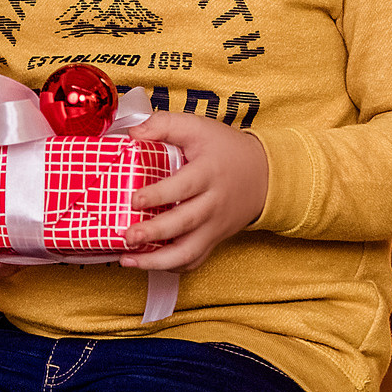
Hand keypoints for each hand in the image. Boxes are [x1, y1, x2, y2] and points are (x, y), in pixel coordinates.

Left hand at [121, 111, 269, 272]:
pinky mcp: (213, 240)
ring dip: (157, 261)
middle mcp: (213, 204)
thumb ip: (164, 125)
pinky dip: (171, 267)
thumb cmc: (225, 150)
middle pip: (184, 223)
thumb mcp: (198, 127)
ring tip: (129, 259)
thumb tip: (133, 134)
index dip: (159, 194)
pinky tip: (148, 263)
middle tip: (128, 236)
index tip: (134, 200)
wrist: (263, 174)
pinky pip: (194, 261)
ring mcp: (214, 226)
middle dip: (155, 233)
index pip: (184, 187)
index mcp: (208, 173)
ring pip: (189, 252)